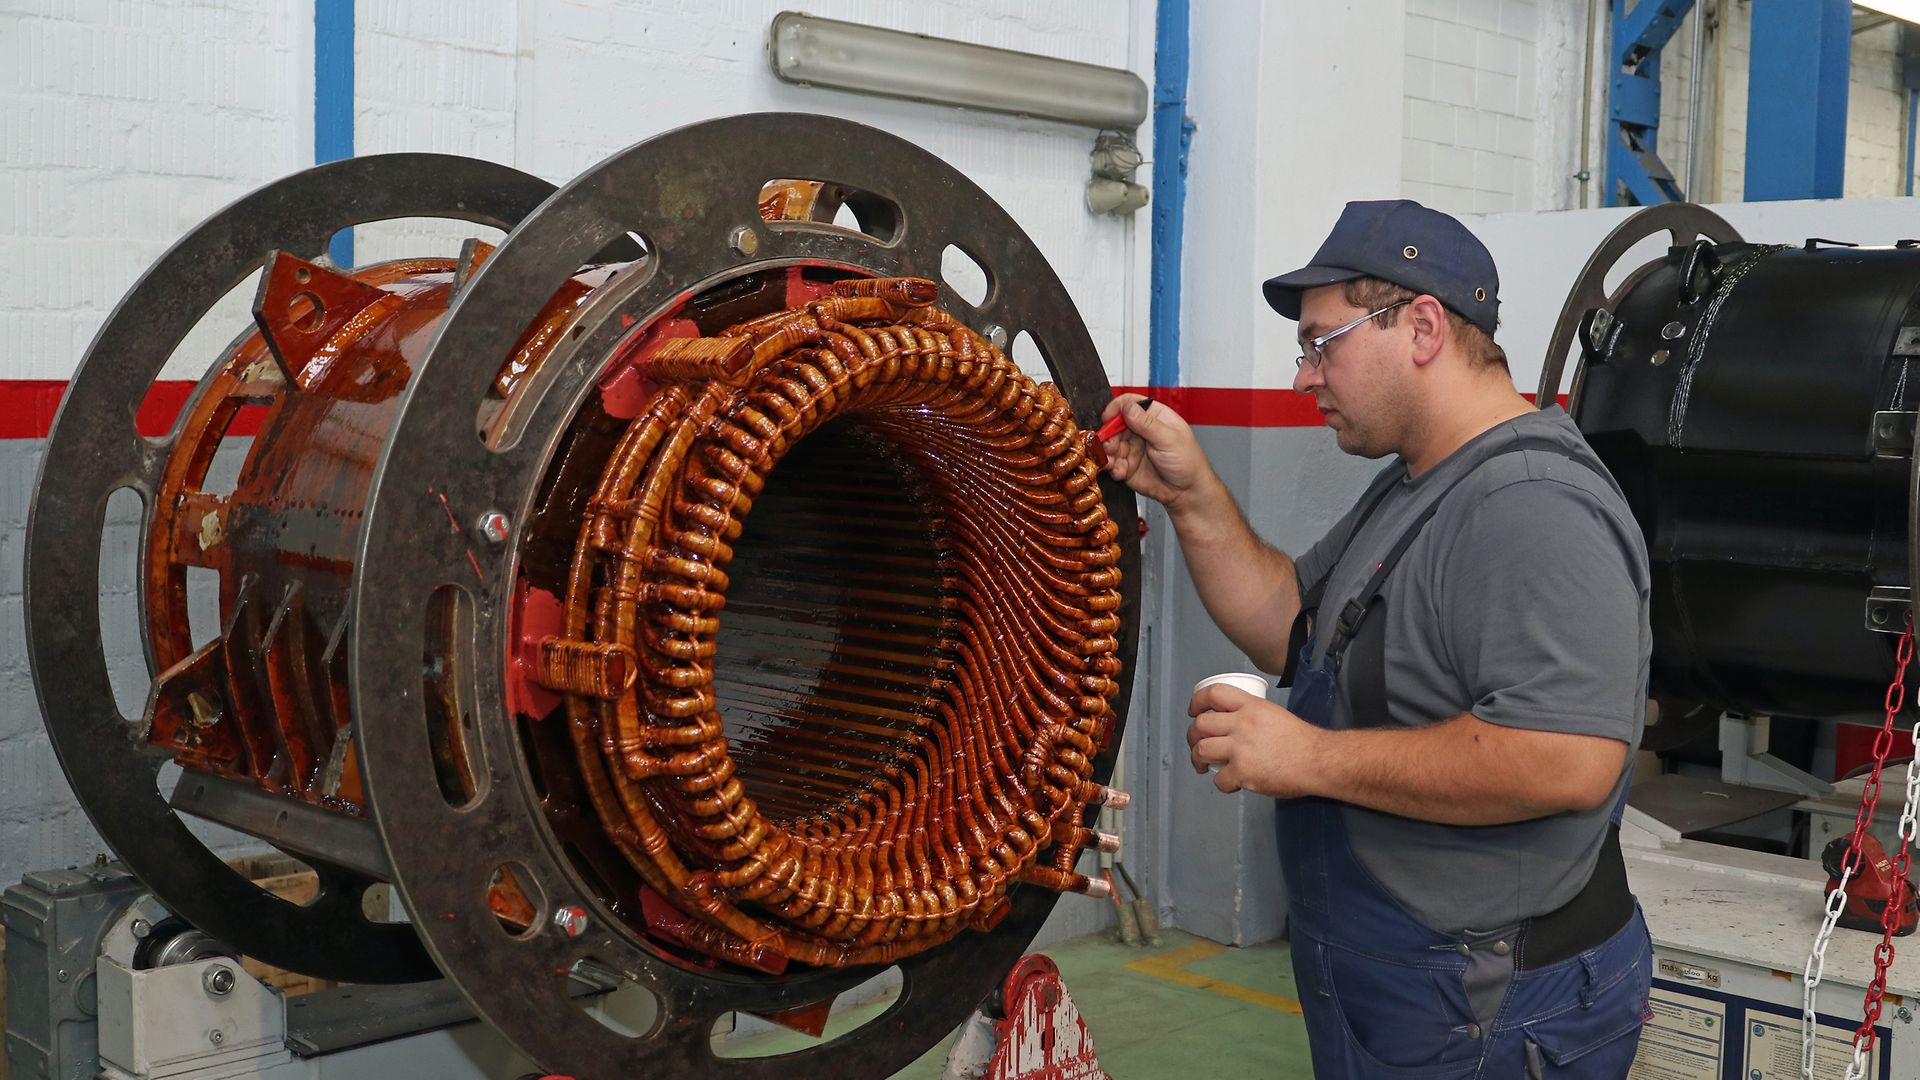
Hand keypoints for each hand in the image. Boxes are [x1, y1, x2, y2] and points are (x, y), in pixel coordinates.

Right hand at [1099, 394, 1214, 509]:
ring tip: (1112, 461)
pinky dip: (1111, 467)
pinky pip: (1111, 463)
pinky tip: (1120, 472)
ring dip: (1107, 453)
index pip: (1129, 404)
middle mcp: (1140, 430)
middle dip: (1108, 435)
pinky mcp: (1127, 465)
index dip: (1116, 409)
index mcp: (1154, 417)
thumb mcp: (1169, 439)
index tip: (1108, 419)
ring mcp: (1133, 448)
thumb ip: (1147, 424)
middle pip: (1114, 425)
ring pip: (1109, 444)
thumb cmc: (1188, 462)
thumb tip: (1128, 408)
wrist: (1186, 492)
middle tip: (1110, 445)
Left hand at [1186, 683, 1322, 796]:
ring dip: (1197, 759)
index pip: (1214, 693)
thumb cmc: (1302, 741)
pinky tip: (1231, 783)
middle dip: (1192, 736)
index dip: (1198, 701)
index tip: (1194, 711)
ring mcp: (1240, 749)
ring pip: (1201, 750)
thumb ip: (1251, 715)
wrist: (1318, 760)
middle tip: (1196, 744)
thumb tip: (1234, 725)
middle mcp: (1242, 724)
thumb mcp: (1274, 714)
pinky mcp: (1242, 772)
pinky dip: (1222, 783)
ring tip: (1202, 765)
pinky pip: (1218, 779)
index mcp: (1251, 706)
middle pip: (1201, 725)